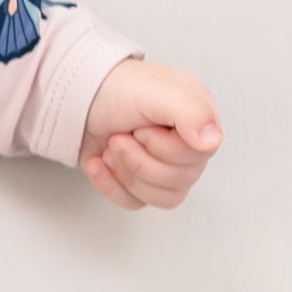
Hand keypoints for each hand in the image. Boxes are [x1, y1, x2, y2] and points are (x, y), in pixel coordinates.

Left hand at [78, 56, 221, 210]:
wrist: (80, 98)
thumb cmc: (121, 89)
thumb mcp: (160, 90)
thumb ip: (192, 112)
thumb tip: (211, 142)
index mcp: (199, 123)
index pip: (196, 158)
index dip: (161, 148)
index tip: (140, 129)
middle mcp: (187, 147)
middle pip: (178, 181)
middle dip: (138, 160)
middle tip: (119, 137)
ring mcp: (165, 168)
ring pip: (161, 198)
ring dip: (126, 173)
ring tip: (111, 147)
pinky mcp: (139, 183)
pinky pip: (135, 203)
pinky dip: (111, 185)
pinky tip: (99, 162)